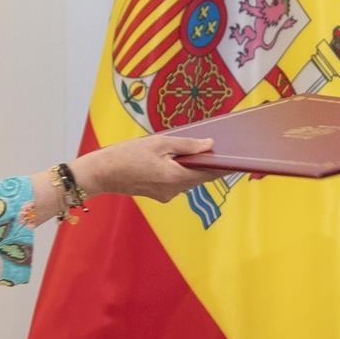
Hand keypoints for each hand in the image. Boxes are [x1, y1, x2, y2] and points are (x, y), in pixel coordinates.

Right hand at [78, 135, 227, 202]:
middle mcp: (175, 190)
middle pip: (200, 176)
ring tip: (198, 149)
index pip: (209, 172)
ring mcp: (166, 195)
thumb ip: (187, 145)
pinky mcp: (159, 195)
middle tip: (220, 147)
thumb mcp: (159, 143)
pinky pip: (176, 182)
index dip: (224, 164)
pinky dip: (180, 171)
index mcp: (177, 177)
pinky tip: (177, 159)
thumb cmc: (127, 155)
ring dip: (193, 167)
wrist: (102, 173)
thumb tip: (210, 144)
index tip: (237, 157)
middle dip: (209, 163)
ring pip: (188, 179)